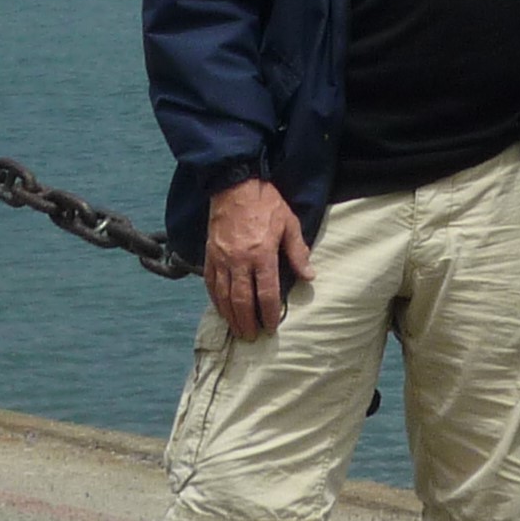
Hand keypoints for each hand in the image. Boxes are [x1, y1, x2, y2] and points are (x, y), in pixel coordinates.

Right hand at [205, 178, 312, 338]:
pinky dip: (215, 299)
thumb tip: (309, 276)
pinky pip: (210, 282)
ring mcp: (222, 259)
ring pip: (224, 296)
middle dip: (247, 321)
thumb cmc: (266, 203)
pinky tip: (220, 309)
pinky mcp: (209, 254)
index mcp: (262, 255)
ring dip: (230, 316)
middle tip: (252, 336)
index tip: (271, 327)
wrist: (234, 184)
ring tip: (237, 330)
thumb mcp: (289, 223)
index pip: (266, 293)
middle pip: (242, 300)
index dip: (269, 314)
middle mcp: (239, 261)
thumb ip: (298, 252)